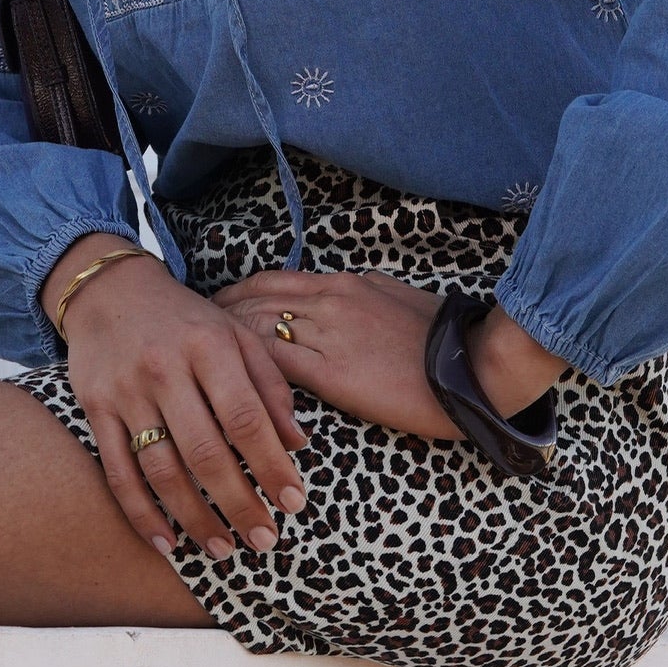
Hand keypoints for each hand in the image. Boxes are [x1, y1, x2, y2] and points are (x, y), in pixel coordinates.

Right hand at [43, 235, 307, 560]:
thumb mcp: (234, 332)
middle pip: (205, 451)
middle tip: (265, 541)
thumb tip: (298, 443)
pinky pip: (118, 472)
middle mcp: (166, 368)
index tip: (294, 503)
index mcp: (208, 345)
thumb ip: (270, 382)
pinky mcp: (96, 408)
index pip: (245, 416)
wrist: (109, 289)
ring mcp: (127, 391)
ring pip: (162, 469)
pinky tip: (167, 543)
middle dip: (239, 503)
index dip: (272, 465)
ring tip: (223, 550)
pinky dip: (142, 514)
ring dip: (195, 518)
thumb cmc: (184, 318)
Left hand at [213, 269, 458, 439]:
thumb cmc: (443, 336)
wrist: (474, 365)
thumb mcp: (397, 296)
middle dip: (221, 315)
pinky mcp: (335, 374)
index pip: (273, 282)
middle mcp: (330, 301)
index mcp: (344, 284)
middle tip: (193, 333)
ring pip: (259, 328)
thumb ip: (362, 294)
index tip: (217, 307)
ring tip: (201, 360)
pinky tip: (231, 383)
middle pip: (256, 301)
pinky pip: (278, 365)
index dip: (239, 294)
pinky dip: (249, 370)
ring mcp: (330, 335)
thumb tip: (342, 293)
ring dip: (226, 342)